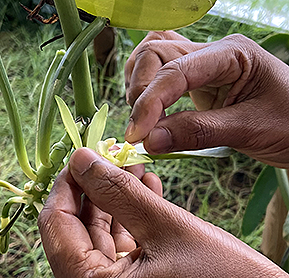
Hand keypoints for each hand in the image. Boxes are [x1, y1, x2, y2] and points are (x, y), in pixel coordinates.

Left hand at [38, 148, 285, 276]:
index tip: (82, 155)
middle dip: (96, 188)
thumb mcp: (166, 229)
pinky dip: (133, 216)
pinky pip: (124, 244)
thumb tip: (82, 159)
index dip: (66, 184)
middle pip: (77, 229)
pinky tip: (146, 188)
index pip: (56, 224)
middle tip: (112, 156)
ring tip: (134, 167)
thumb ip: (119, 193)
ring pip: (101, 234)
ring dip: (116, 198)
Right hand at [125, 31, 288, 167]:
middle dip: (140, 91)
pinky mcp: (197, 82)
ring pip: (153, 59)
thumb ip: (198, 132)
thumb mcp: (249, 129)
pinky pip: (161, 75)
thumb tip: (151, 140)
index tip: (137, 134)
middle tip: (139, 129)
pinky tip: (151, 114)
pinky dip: (148, 93)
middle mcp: (211, 53)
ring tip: (143, 120)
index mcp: (231, 54)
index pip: (175, 71)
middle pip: (155, 53)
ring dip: (139, 87)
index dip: (150, 102)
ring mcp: (202, 65)